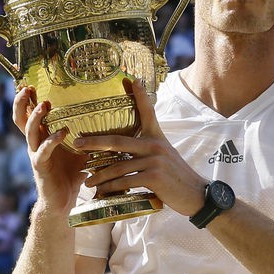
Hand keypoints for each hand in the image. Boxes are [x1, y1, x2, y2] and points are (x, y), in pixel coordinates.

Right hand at [12, 85, 87, 212]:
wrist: (64, 202)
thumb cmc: (73, 174)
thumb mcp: (82, 150)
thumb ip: (90, 135)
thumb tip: (113, 119)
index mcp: (42, 137)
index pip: (28, 114)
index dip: (26, 99)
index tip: (29, 82)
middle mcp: (36, 143)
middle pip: (20, 119)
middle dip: (21, 103)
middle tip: (27, 88)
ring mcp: (36, 154)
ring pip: (29, 131)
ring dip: (35, 117)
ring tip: (43, 105)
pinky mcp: (41, 167)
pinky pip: (43, 150)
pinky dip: (52, 140)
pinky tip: (63, 132)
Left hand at [73, 79, 205, 216]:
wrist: (196, 194)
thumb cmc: (176, 176)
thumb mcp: (165, 155)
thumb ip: (148, 148)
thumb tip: (127, 148)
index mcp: (157, 137)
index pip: (148, 112)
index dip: (140, 95)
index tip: (132, 80)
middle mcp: (155, 145)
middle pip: (117, 141)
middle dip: (94, 142)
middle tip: (77, 142)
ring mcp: (154, 160)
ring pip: (118, 166)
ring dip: (99, 175)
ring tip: (87, 181)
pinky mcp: (154, 177)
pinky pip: (125, 181)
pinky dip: (111, 187)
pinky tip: (101, 191)